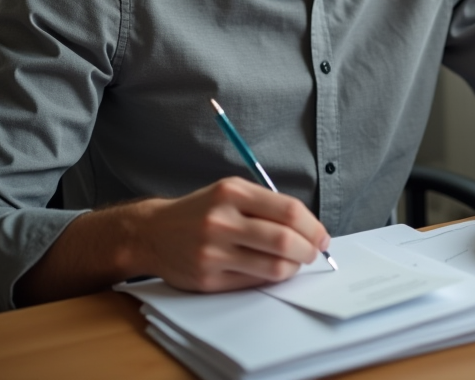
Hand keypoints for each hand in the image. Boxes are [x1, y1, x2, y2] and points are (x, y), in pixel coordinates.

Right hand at [134, 177, 330, 292]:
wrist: (152, 232)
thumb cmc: (201, 211)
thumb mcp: (230, 192)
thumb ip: (266, 205)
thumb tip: (308, 228)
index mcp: (231, 193)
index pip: (288, 211)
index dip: (313, 227)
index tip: (322, 236)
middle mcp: (221, 221)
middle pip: (284, 240)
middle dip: (308, 250)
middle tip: (313, 253)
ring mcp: (213, 252)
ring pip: (273, 266)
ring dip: (293, 267)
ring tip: (294, 263)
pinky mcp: (207, 278)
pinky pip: (253, 282)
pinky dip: (270, 277)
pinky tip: (271, 270)